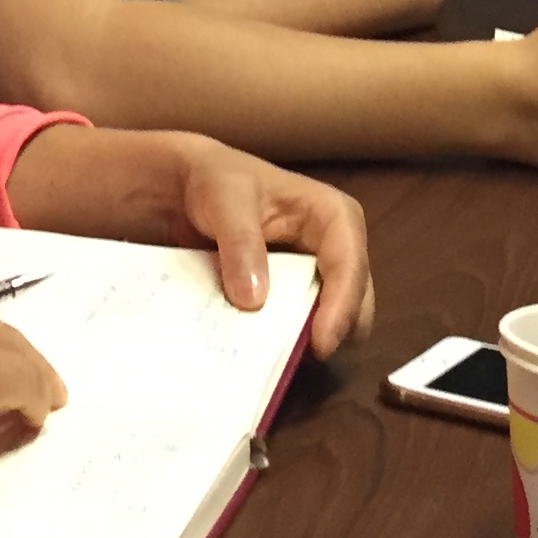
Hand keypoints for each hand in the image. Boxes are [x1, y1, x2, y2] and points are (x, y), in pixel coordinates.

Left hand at [7, 124, 375, 358]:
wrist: (184, 190)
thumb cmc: (214, 181)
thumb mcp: (225, 198)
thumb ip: (241, 244)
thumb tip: (255, 300)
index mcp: (332, 216)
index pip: (351, 264)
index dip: (344, 306)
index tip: (320, 343)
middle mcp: (334, 252)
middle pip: (354, 303)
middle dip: (332, 331)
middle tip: (293, 357)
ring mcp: (314, 280)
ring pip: (330, 323)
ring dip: (306, 342)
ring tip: (268, 355)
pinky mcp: (290, 301)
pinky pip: (298, 330)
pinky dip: (283, 344)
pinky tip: (253, 351)